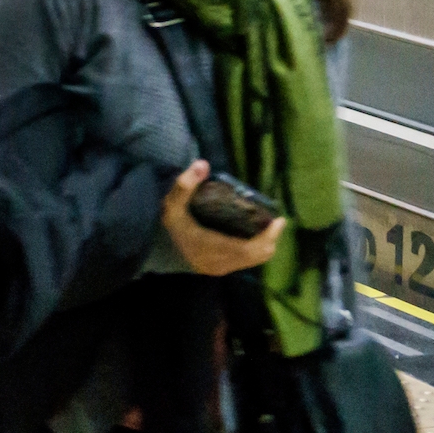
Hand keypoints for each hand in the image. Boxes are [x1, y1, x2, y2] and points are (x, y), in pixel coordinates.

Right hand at [160, 160, 284, 276]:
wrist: (154, 249)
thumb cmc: (167, 227)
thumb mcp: (172, 204)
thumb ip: (185, 185)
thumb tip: (203, 164)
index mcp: (212, 248)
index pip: (250, 249)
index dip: (268, 237)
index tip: (279, 220)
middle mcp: (220, 263)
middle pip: (257, 256)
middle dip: (271, 240)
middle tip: (276, 221)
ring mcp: (220, 268)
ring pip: (253, 260)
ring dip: (264, 245)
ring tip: (268, 226)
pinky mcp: (219, 269)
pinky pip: (246, 262)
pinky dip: (255, 250)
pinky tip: (253, 235)